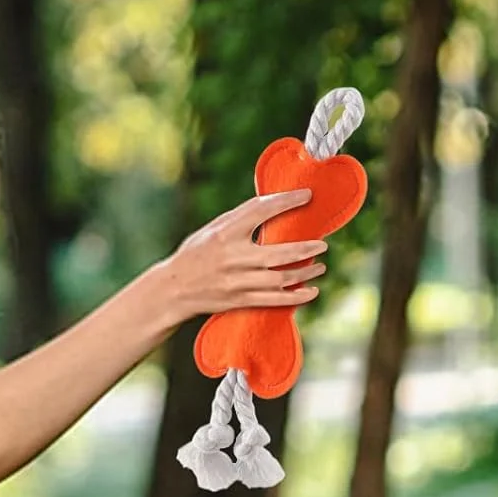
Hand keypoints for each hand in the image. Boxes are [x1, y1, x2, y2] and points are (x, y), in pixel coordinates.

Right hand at [165, 191, 327, 316]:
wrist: (174, 288)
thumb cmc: (196, 253)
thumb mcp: (213, 229)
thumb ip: (240, 219)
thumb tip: (273, 204)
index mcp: (225, 232)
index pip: (261, 210)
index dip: (286, 202)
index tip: (307, 196)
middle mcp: (233, 257)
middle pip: (280, 252)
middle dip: (306, 248)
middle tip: (323, 244)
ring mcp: (238, 281)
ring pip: (282, 278)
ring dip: (306, 272)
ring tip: (321, 266)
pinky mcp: (240, 300)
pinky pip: (275, 300)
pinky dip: (297, 297)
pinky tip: (312, 291)